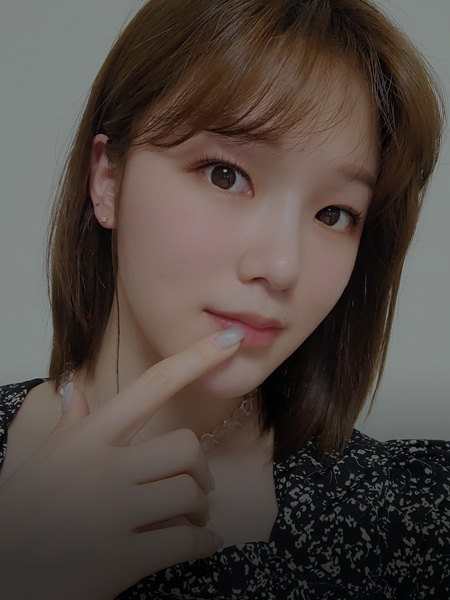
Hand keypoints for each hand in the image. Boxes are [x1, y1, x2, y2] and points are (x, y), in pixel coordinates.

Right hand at [0, 328, 243, 599]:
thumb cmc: (20, 514)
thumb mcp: (36, 459)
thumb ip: (64, 423)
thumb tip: (77, 391)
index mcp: (86, 438)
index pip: (152, 387)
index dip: (196, 359)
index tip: (230, 339)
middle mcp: (104, 468)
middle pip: (186, 447)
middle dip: (197, 468)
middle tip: (192, 483)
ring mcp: (115, 514)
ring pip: (190, 494)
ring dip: (199, 510)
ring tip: (187, 518)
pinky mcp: (123, 559)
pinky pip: (187, 543)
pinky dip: (201, 545)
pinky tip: (194, 546)